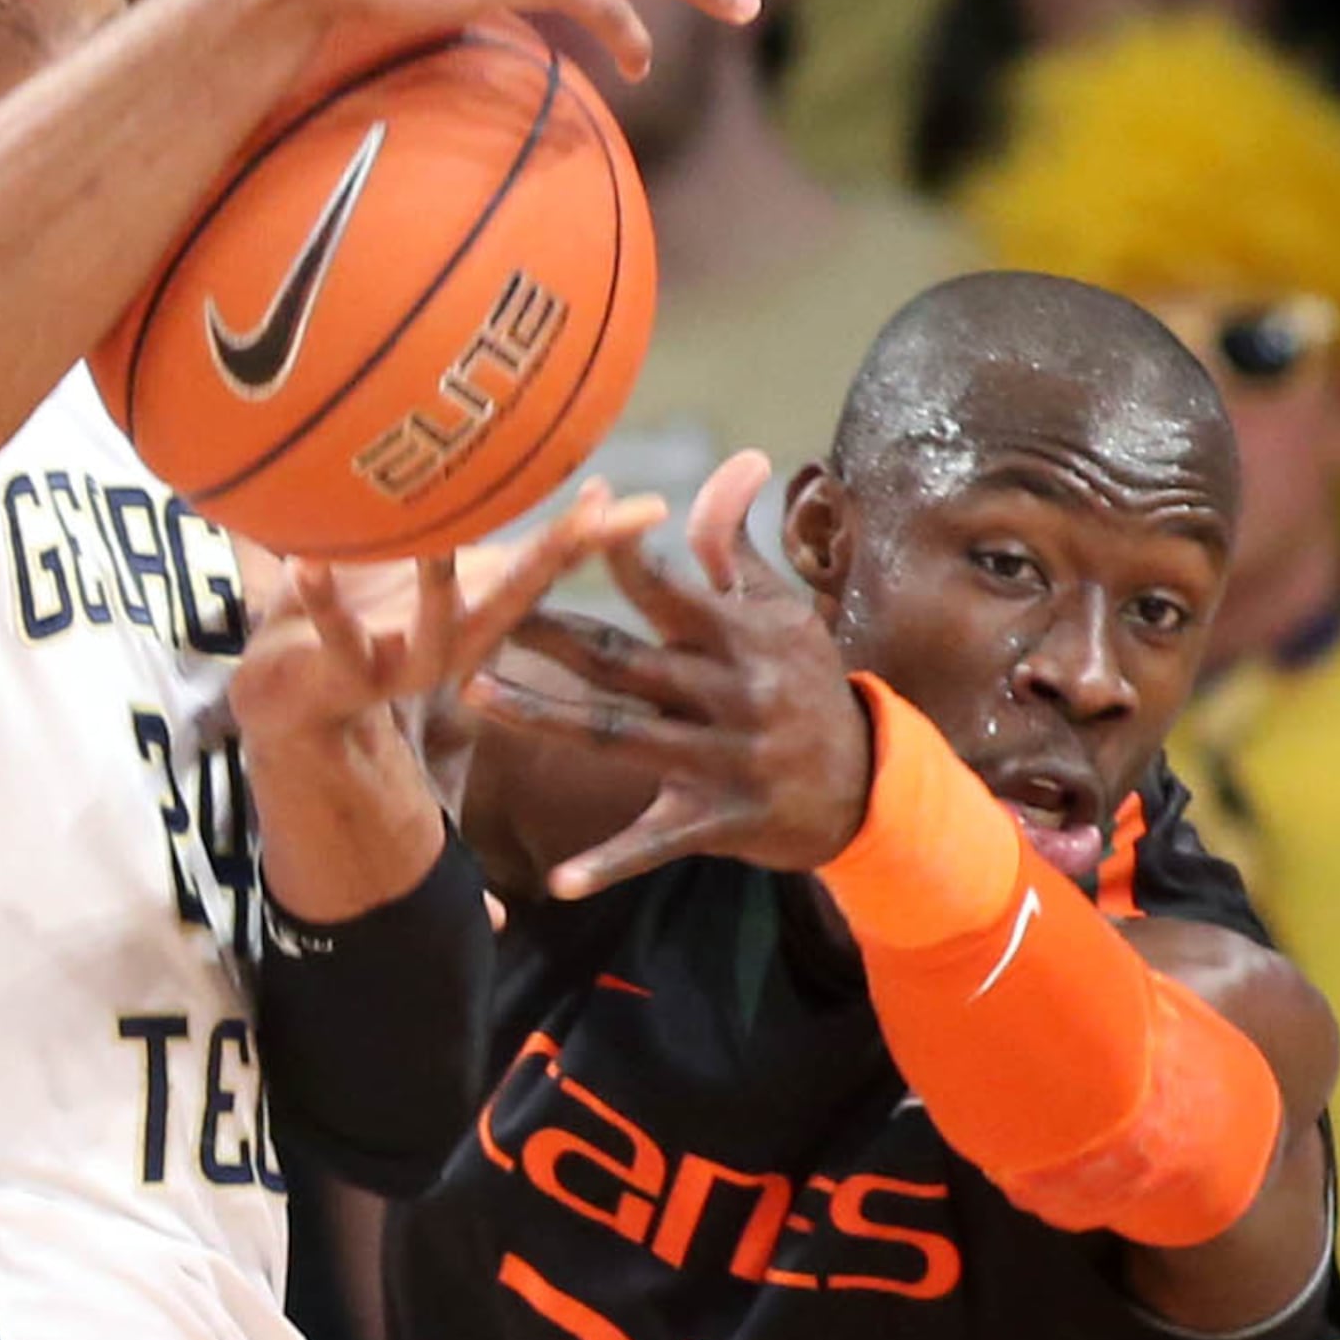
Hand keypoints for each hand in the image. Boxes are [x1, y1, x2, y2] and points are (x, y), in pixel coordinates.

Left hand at [219, 484, 664, 750]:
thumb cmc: (379, 612)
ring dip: (436, 581)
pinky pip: (334, 633)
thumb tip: (611, 499)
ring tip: (439, 535)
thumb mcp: (453, 575)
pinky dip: (322, 598)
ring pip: (430, 624)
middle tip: (593, 512)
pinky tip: (305, 560)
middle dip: (552, 557)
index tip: (632, 499)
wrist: (290, 691)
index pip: (547, 568)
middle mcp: (457, 642)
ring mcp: (402, 664)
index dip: (587, 535)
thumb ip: (508, 540)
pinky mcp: (343, 673)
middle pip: (515, 598)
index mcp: (484, 614)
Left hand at [458, 453, 870, 895]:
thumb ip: (736, 542)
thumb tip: (740, 456)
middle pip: (626, 662)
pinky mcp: (714, 822)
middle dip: (554, 636)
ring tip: (476, 695)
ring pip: (620, 738)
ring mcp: (720, 761)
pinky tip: (557, 884)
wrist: (863, 784)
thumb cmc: (802, 680)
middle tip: (481, 612)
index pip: (671, 591)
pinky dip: (608, 865)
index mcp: (740, 638)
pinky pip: (653, 845)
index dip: (624, 558)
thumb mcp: (780, 610)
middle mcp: (728, 696)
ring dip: (547, 720)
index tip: (566, 522)